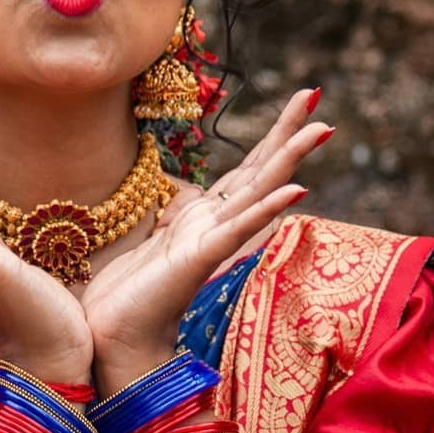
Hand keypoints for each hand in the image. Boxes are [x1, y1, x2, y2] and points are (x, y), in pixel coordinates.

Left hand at [83, 88, 331, 388]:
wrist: (112, 338)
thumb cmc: (124, 297)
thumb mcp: (150, 241)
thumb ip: (172, 220)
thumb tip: (180, 198)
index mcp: (205, 221)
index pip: (246, 171)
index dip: (271, 137)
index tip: (299, 102)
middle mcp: (215, 227)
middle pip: (259, 169)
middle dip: (287, 131)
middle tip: (317, 93)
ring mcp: (211, 242)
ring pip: (257, 190)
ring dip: (289, 158)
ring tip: (321, 128)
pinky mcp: (199, 260)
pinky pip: (238, 228)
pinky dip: (266, 208)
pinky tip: (295, 189)